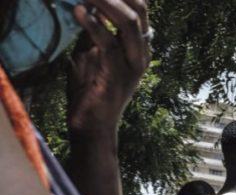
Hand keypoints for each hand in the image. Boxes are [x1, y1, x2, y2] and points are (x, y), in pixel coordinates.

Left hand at [67, 0, 150, 137]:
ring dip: (105, 2)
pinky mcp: (117, 75)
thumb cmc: (90, 91)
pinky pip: (108, 44)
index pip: (140, 10)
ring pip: (128, 24)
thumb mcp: (94, 55)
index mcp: (139, 48)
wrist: (92, 126)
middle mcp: (141, 55)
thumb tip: (92, 6)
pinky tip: (78, 12)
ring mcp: (132, 66)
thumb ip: (97, 33)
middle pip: (139, 12)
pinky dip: (93, 26)